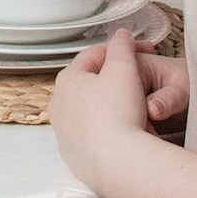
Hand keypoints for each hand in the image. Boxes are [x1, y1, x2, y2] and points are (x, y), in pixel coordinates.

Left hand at [48, 30, 164, 185]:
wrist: (117, 163)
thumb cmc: (119, 112)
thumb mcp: (124, 69)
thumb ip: (122, 47)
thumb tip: (121, 34)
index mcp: (67, 80)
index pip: (92, 56)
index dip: (117, 52)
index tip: (137, 54)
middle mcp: (59, 105)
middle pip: (88, 84)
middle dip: (111, 80)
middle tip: (136, 84)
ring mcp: (63, 132)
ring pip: (88, 111)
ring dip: (107, 107)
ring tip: (132, 111)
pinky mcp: (72, 155)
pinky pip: (91, 136)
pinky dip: (105, 131)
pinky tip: (123, 134)